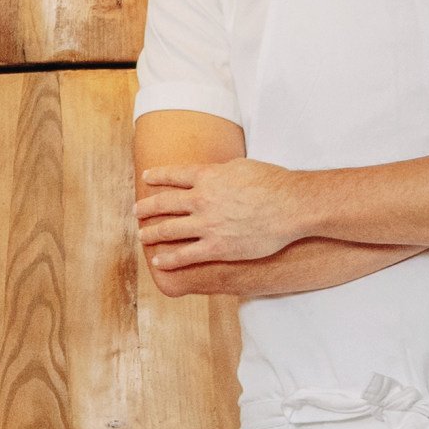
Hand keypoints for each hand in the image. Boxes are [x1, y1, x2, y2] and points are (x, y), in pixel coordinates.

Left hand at [136, 157, 307, 273]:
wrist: (292, 206)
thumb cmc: (273, 183)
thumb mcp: (242, 167)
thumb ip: (220, 171)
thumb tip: (211, 172)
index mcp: (207, 176)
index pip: (174, 174)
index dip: (157, 176)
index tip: (147, 178)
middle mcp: (201, 200)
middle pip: (164, 203)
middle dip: (146, 207)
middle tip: (137, 211)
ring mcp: (206, 225)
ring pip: (168, 230)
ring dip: (151, 233)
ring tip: (142, 235)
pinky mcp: (216, 248)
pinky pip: (184, 255)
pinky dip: (168, 259)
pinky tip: (158, 261)